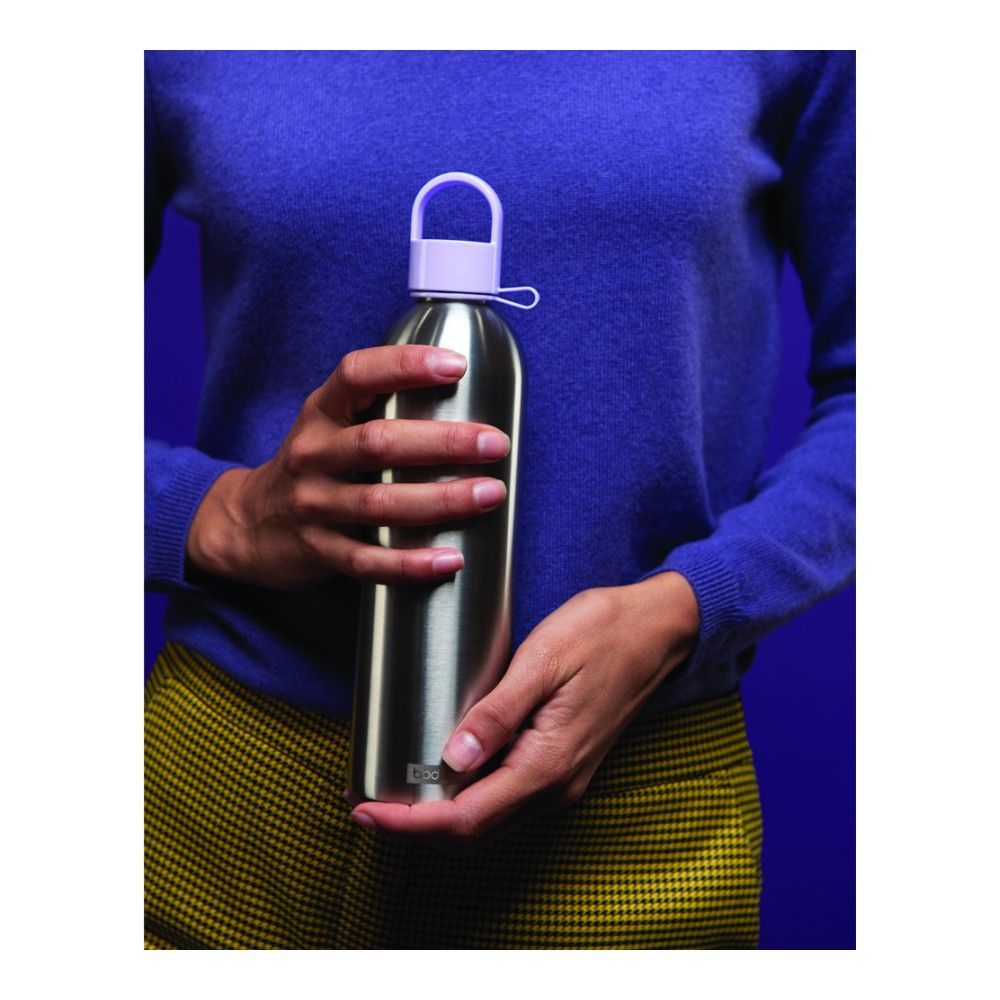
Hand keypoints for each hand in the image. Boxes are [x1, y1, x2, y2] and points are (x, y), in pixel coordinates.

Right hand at [186, 345, 510, 588]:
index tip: (457, 366)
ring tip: (490, 494)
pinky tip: (450, 559)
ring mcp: (312, 504)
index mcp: (320, 412)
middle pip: (379, 443)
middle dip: (444, 442)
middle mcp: (313, 454)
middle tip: (495, 443)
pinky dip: (410, 564)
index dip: (406, 365)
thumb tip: (467, 398)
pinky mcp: (318, 550)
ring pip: (380, 504)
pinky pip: (367, 561)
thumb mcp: (329, 423)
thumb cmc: (314, 465)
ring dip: (440, 500)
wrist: (247, 522)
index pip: (358, 374)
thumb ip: (378, 407)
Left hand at [348, 571, 699, 854]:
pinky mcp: (561, 765)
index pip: (464, 819)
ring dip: (435, 818)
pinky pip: (503, 801)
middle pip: (471, 834)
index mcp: (546, 765)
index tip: (363, 809)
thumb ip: (498, 713)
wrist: (658, 629)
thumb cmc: (602, 634)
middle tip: (363, 798)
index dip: (407, 824)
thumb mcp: (544, 661)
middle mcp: (554, 786)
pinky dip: (463, 801)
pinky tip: (439, 771)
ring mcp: (560, 780)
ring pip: (486, 823)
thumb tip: (453, 760)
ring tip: (390, 787)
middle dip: (411, 827)